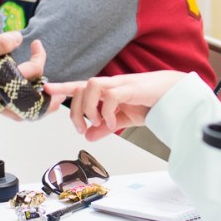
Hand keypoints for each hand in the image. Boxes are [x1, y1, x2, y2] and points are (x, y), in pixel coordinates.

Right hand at [0, 33, 59, 111]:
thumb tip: (19, 37)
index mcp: (0, 86)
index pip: (32, 73)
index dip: (40, 58)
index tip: (36, 43)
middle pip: (32, 99)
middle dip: (47, 90)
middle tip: (53, 79)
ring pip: (20, 111)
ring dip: (34, 101)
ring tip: (44, 91)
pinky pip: (6, 111)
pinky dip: (17, 105)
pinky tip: (17, 94)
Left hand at [43, 71, 185, 139]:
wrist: (174, 95)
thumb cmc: (149, 102)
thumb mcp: (123, 119)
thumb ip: (105, 127)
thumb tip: (88, 136)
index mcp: (106, 90)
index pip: (79, 86)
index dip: (62, 87)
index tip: (47, 90)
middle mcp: (110, 84)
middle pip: (80, 89)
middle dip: (75, 110)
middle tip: (81, 128)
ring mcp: (119, 84)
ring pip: (91, 86)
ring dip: (89, 107)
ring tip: (97, 123)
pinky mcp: (131, 87)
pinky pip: (111, 96)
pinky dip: (108, 111)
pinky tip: (114, 122)